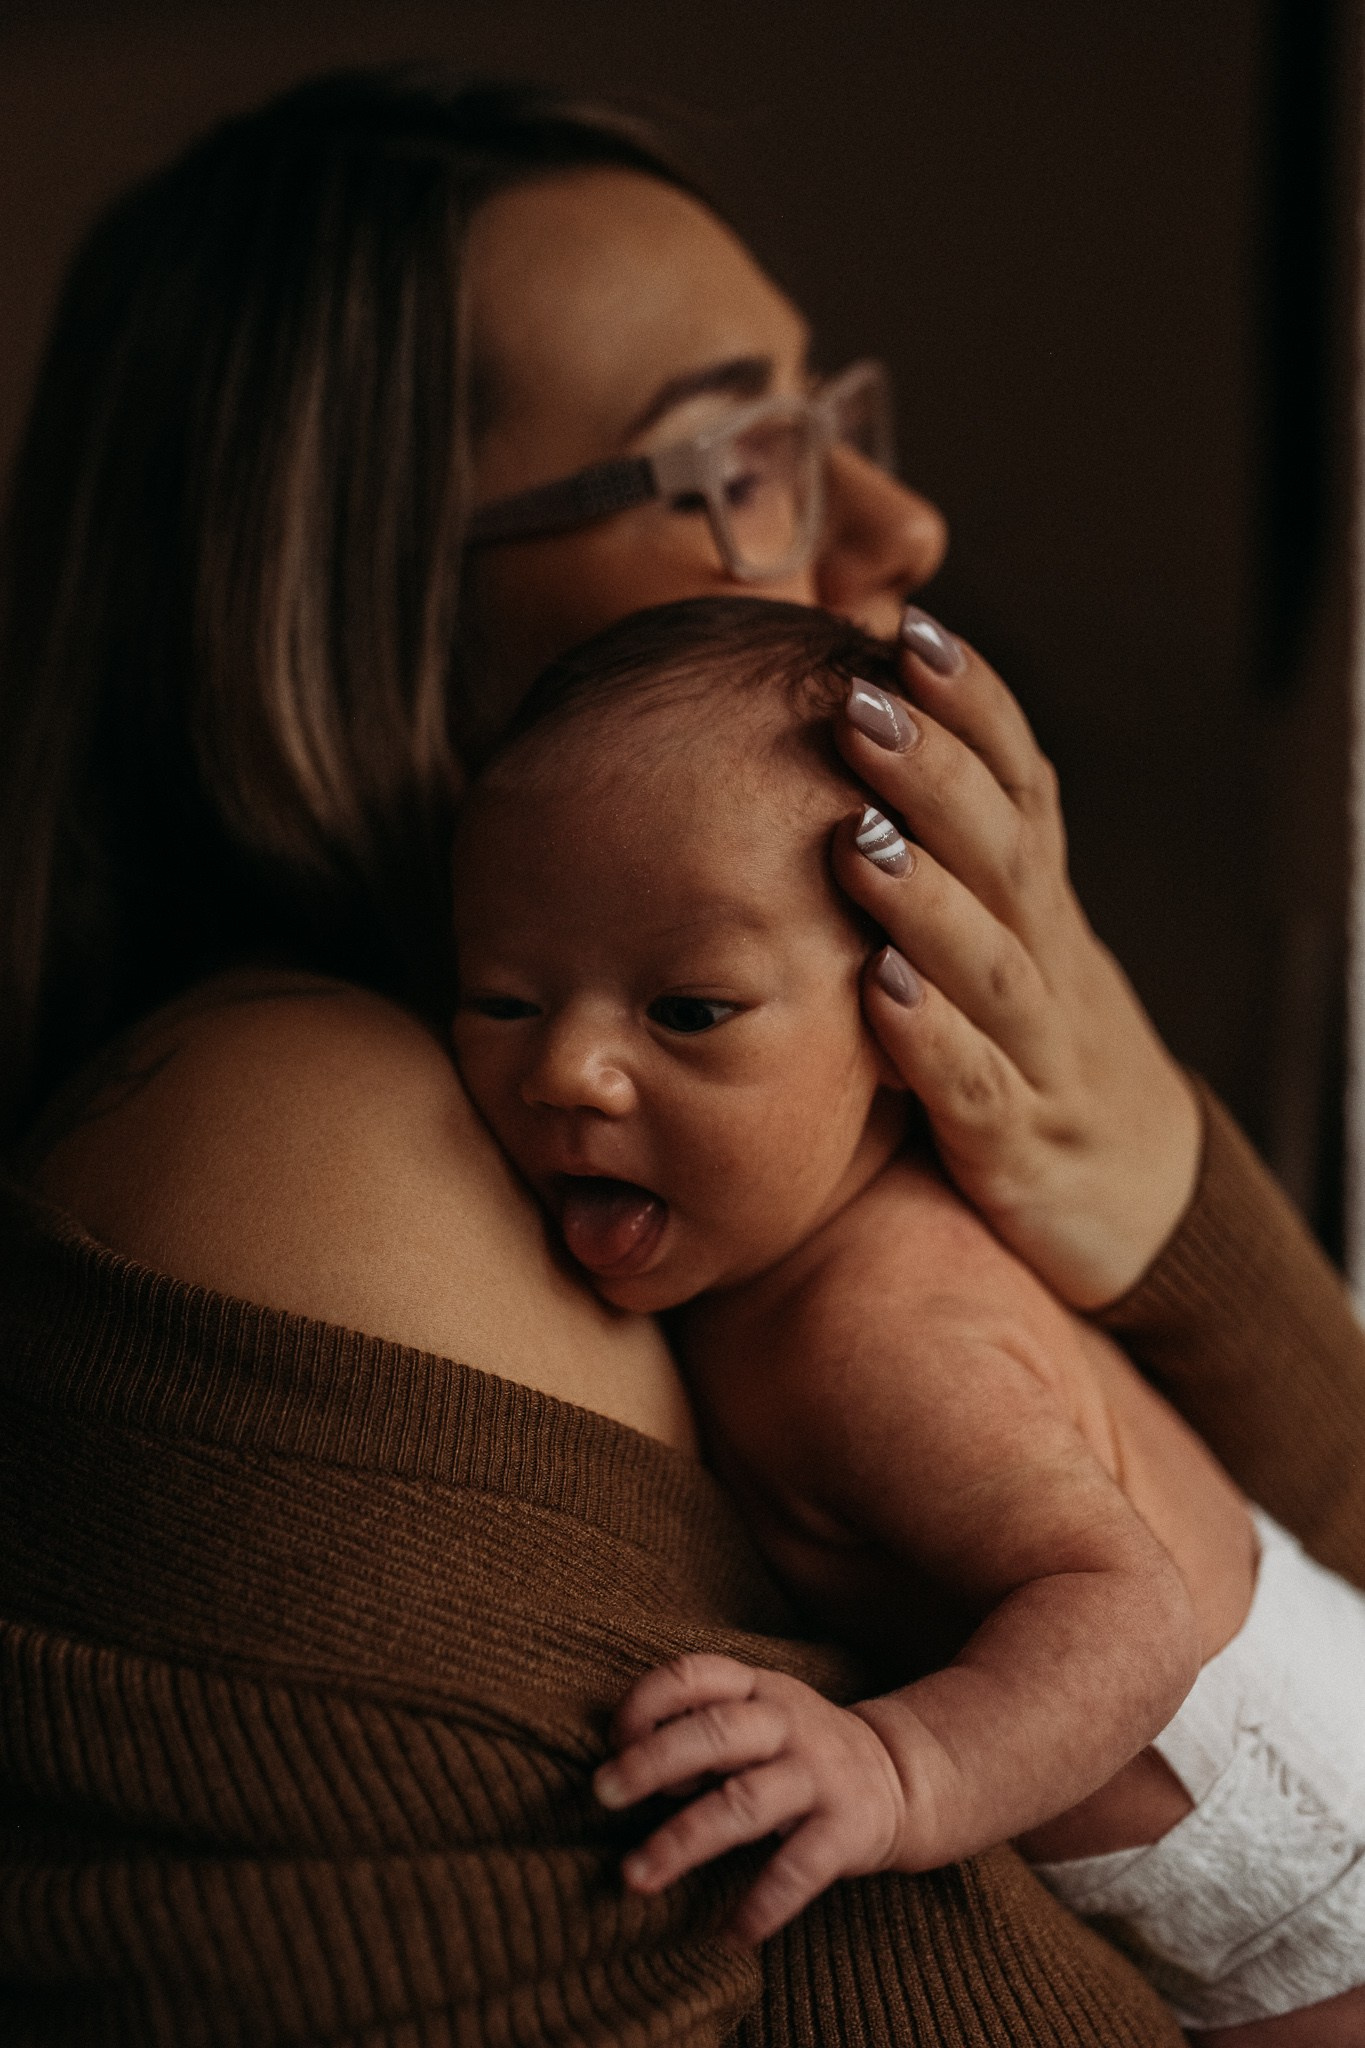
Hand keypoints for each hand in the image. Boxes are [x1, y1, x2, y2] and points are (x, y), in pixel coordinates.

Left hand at [594, 1654, 907, 1942]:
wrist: (900, 1775)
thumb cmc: (798, 1748)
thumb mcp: (756, 1716)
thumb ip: (700, 1731)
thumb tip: (631, 1769)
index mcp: (757, 1688)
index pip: (693, 1673)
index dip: (645, 1702)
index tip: (612, 1742)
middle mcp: (786, 1723)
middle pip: (712, 1733)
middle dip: (651, 1762)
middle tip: (603, 1795)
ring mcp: (818, 1776)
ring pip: (742, 1803)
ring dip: (683, 1841)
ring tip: (636, 1878)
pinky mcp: (845, 1830)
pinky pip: (797, 1869)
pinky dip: (760, 1904)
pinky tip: (728, 1934)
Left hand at [832, 608, 1201, 1309]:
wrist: (1134, 1194)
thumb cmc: (1032, 1039)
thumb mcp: (1005, 934)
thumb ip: (948, 847)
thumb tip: (857, 723)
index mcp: (1037, 902)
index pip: (1021, 785)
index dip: (977, 709)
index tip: (911, 629)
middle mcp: (1046, 961)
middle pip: (1003, 853)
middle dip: (936, 774)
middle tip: (863, 703)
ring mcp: (1038, 1054)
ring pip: (990, 966)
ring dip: (927, 897)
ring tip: (859, 837)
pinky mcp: (1016, 1146)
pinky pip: (974, 1089)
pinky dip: (933, 1040)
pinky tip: (881, 994)